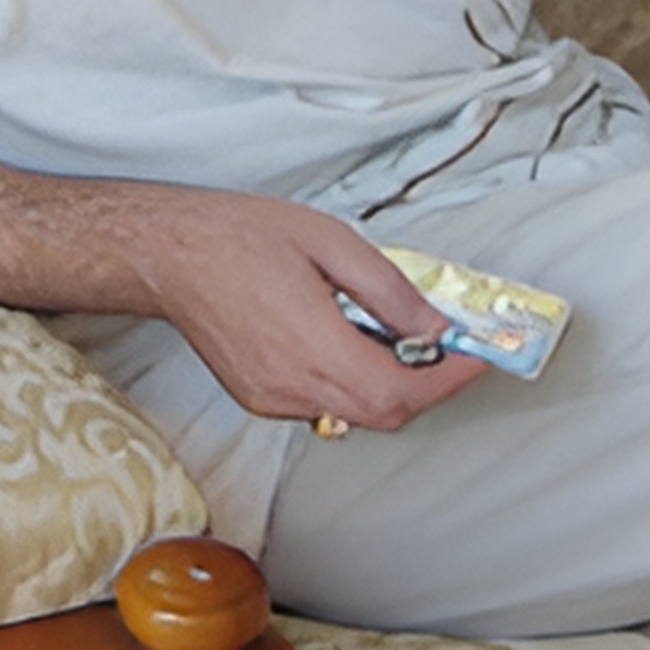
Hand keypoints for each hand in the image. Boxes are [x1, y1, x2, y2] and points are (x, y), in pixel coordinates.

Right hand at [132, 190, 488, 429]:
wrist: (170, 253)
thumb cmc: (241, 236)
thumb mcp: (331, 242)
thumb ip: (390, 291)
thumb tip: (437, 326)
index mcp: (313, 346)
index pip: (401, 392)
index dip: (449, 380)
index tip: (479, 358)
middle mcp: (292, 386)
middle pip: (384, 412)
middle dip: (427, 385)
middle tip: (450, 348)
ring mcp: (272, 399)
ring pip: (354, 413)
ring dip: (390, 384)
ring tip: (398, 336)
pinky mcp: (258, 398)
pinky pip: (323, 405)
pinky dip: (352, 382)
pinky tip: (349, 340)